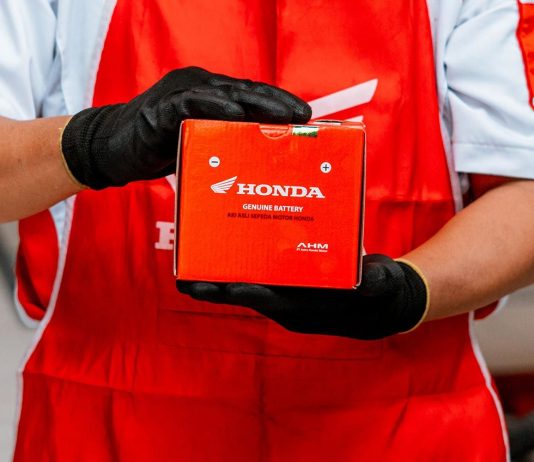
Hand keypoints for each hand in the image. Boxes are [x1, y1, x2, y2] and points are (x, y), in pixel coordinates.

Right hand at [61, 66, 311, 188]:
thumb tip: (258, 162)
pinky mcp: (160, 108)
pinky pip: (191, 103)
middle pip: (245, 91)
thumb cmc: (157, 148)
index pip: (250, 96)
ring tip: (284, 116)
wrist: (110, 151)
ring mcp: (178, 94)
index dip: (278, 104)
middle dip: (277, 103)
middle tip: (304, 116)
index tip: (305, 117)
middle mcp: (198, 87)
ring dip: (257, 104)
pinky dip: (215, 107)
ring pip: (225, 93)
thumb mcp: (198, 144)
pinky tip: (237, 113)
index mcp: (209, 95)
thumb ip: (223, 143)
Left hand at [177, 255, 428, 339]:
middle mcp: (292, 307)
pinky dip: (242, 272)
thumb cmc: (380, 293)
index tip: (223, 286)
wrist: (379, 305)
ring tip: (192, 270)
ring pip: (249, 289)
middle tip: (185, 280)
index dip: (248, 293)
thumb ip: (374, 283)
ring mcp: (288, 300)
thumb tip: (368, 282)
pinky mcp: (288, 290)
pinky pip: (259, 282)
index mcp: (310, 309)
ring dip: (222, 282)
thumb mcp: (381, 286)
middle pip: (249, 296)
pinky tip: (228, 257)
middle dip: (218, 289)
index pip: (273, 300)